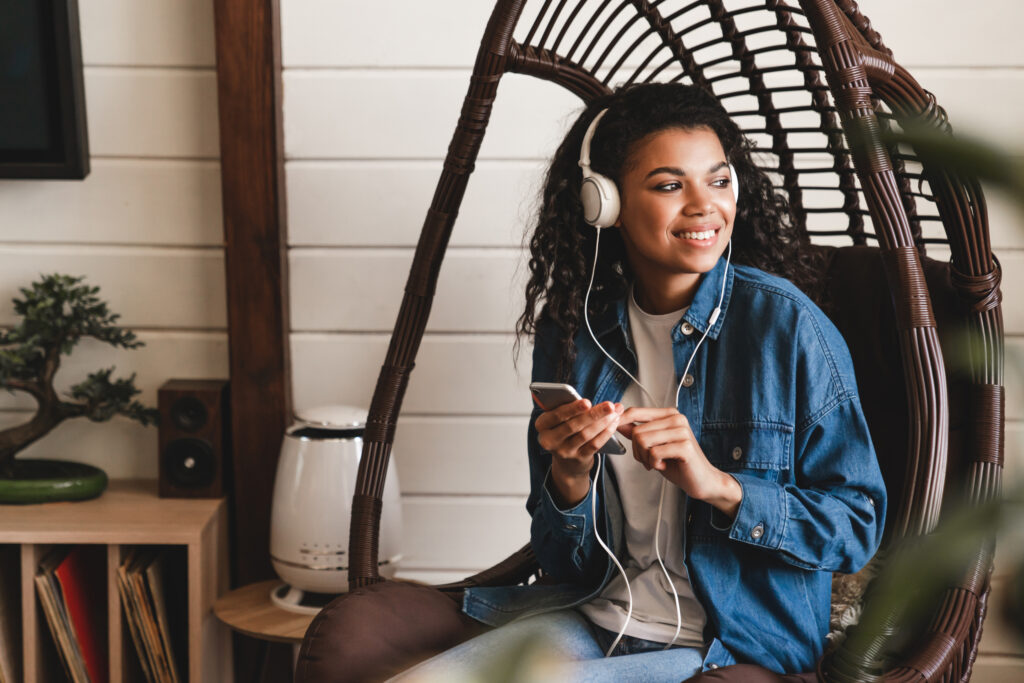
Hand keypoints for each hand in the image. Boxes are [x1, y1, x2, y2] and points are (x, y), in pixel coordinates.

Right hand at [535, 399, 623, 506]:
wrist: (566, 464)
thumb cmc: (564, 433)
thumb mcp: (558, 421)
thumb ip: (568, 410)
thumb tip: (587, 401)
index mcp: (542, 425)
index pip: (556, 415)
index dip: (572, 409)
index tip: (587, 401)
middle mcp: (550, 440)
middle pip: (573, 425)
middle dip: (593, 414)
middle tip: (609, 406)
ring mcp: (564, 451)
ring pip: (585, 435)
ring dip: (602, 422)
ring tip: (615, 412)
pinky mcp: (578, 459)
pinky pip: (594, 445)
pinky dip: (605, 433)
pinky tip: (613, 424)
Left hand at [617, 407, 741, 517]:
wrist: (702, 480)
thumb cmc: (679, 463)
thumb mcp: (654, 445)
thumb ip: (638, 432)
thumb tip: (619, 423)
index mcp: (668, 415)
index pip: (635, 412)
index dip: (620, 421)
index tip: (613, 429)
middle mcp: (676, 419)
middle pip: (636, 431)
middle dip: (637, 451)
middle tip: (648, 460)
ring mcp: (681, 431)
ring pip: (643, 440)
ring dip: (645, 458)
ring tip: (656, 463)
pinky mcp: (684, 446)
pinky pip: (654, 453)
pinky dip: (654, 463)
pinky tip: (665, 466)